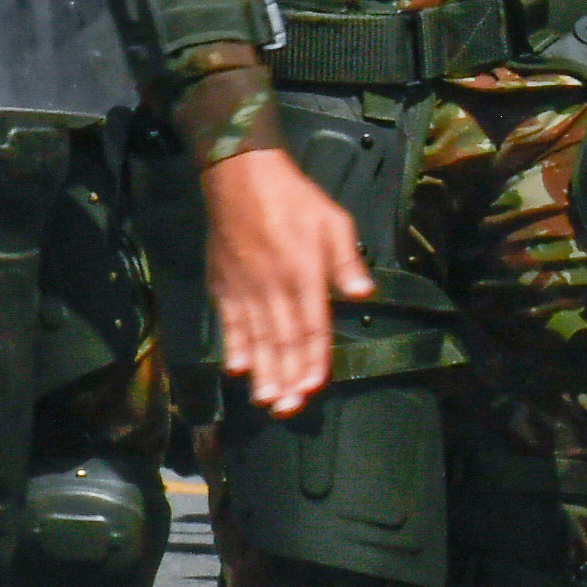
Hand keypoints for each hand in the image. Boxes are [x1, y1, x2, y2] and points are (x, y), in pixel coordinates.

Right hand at [204, 145, 371, 417]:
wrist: (240, 177)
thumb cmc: (294, 199)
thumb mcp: (333, 221)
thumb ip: (346, 261)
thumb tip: (363, 294)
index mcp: (303, 274)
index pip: (310, 326)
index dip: (312, 358)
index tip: (314, 386)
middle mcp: (273, 287)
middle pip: (281, 340)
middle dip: (286, 377)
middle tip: (288, 409)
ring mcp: (245, 287)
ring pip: (255, 337)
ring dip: (261, 371)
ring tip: (266, 401)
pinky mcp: (223, 283)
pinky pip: (229, 321)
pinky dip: (232, 346)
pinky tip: (235, 369)